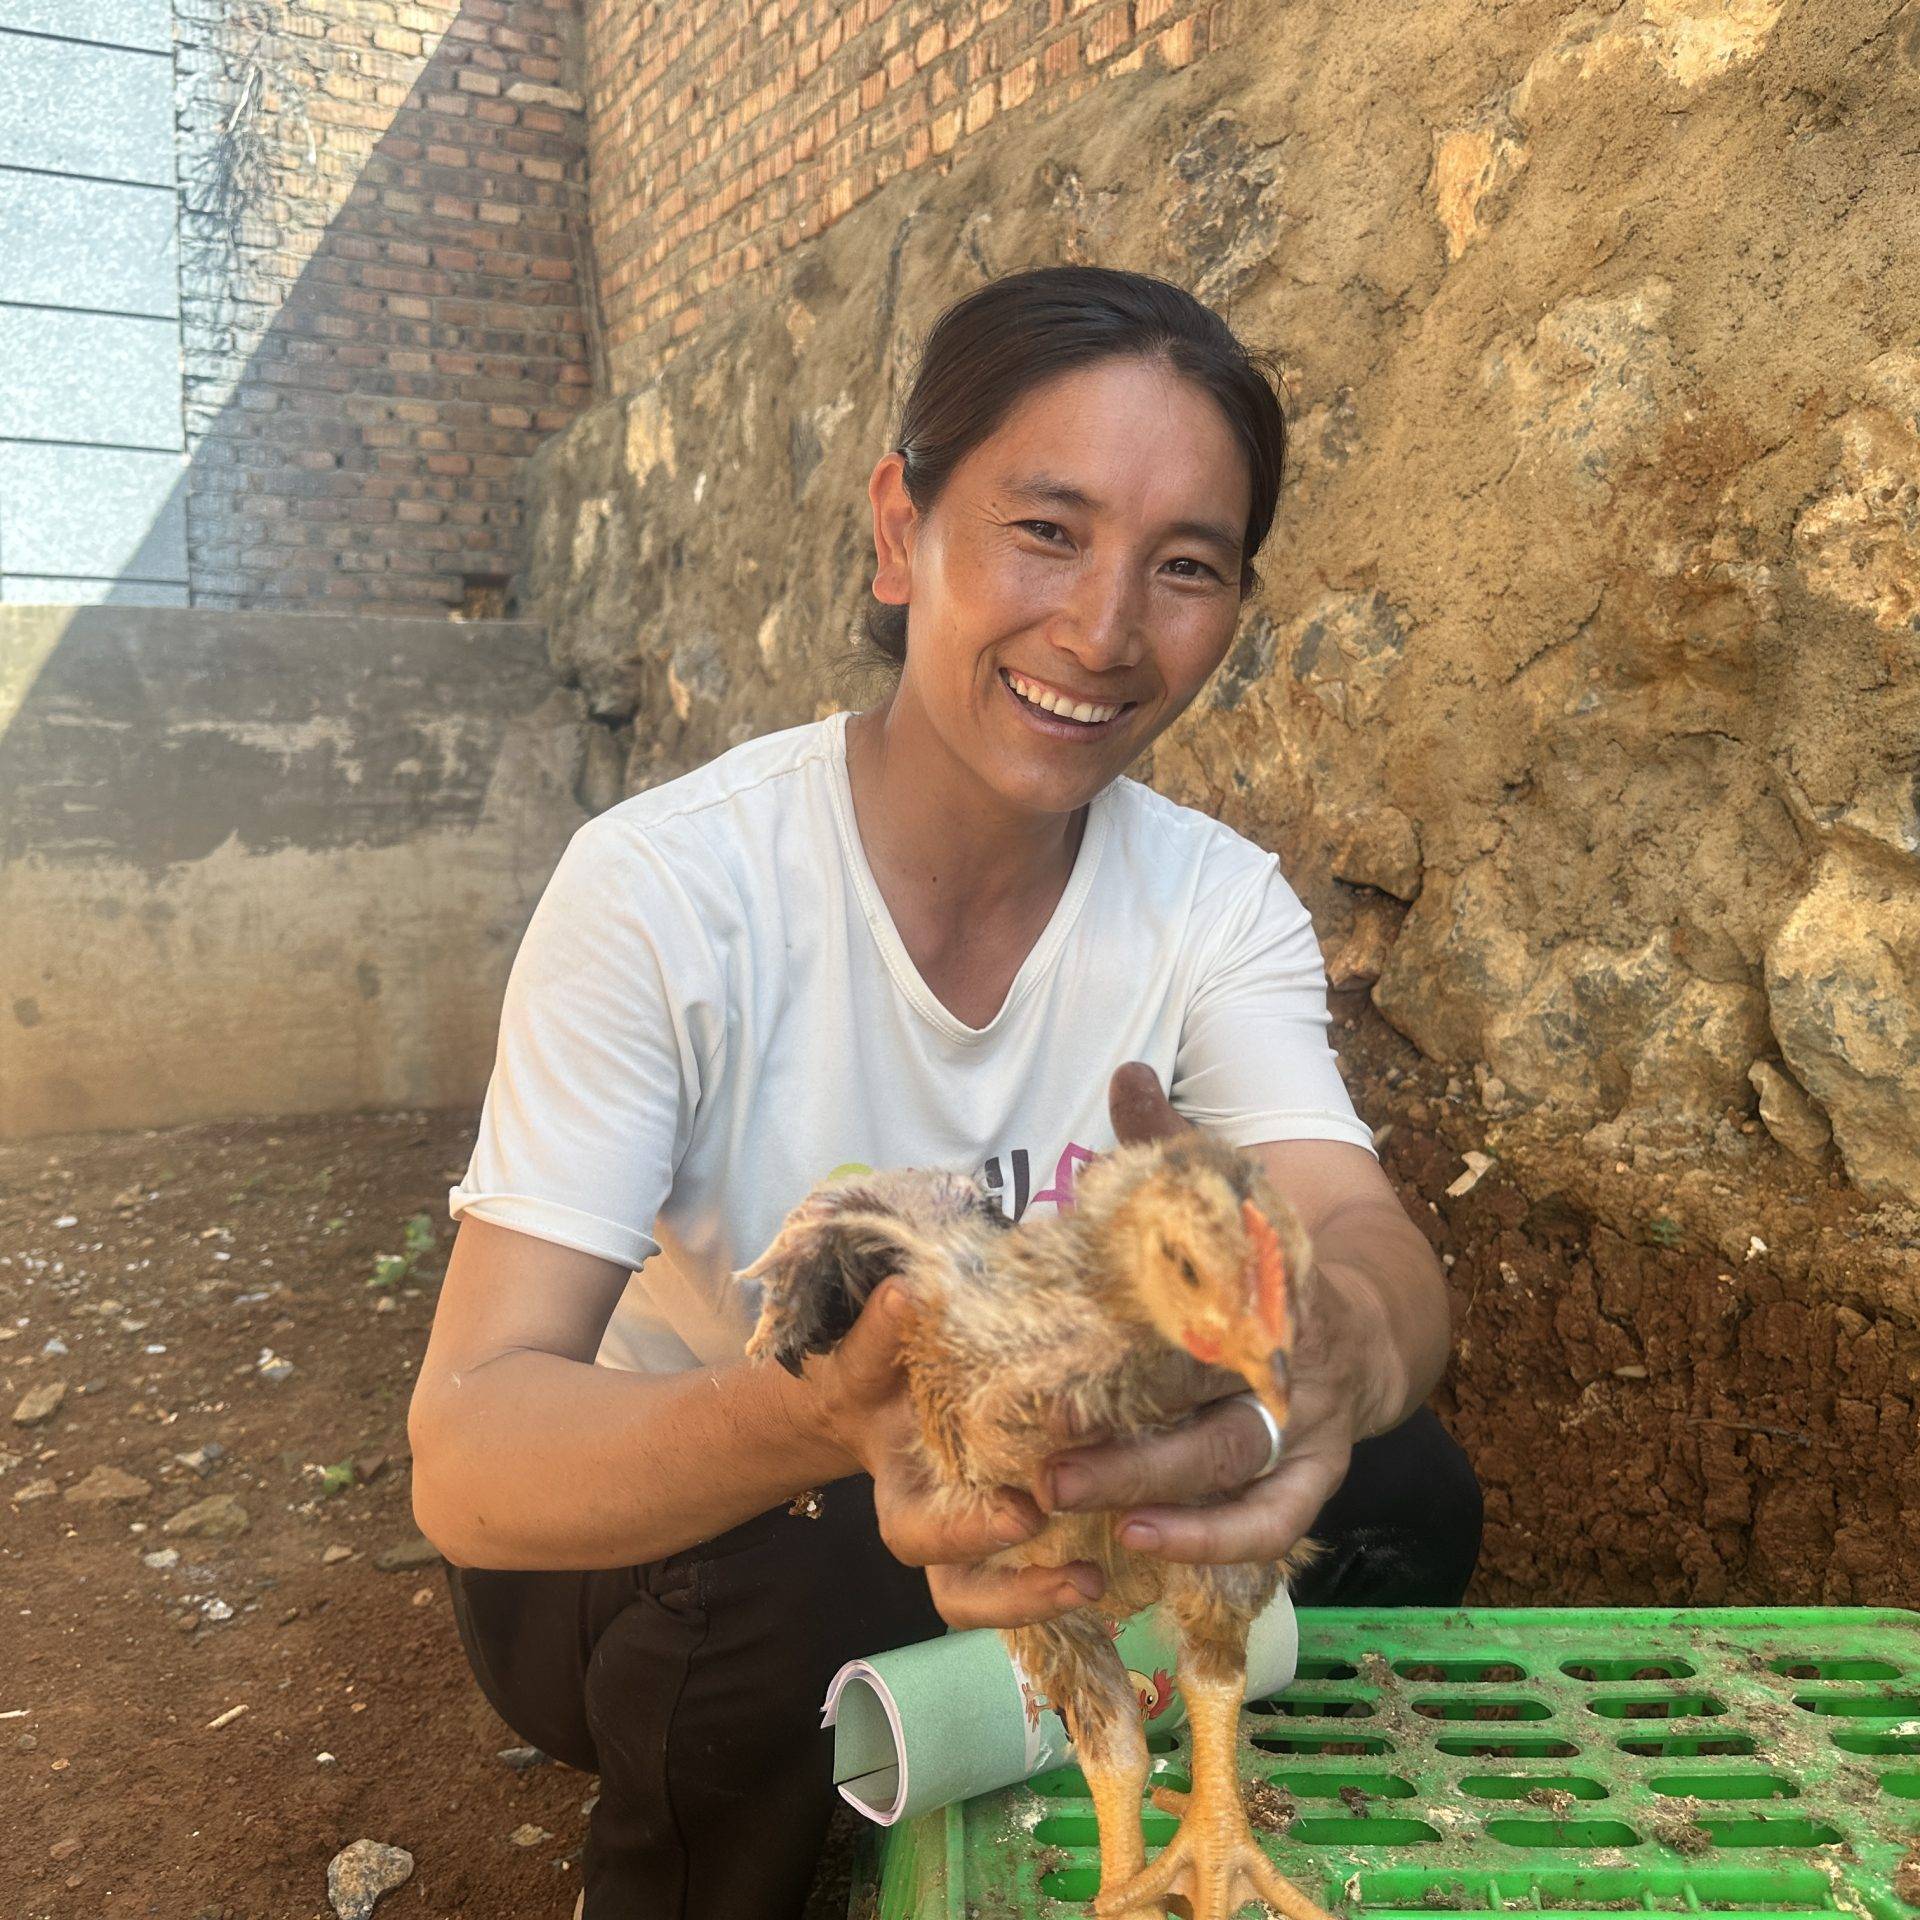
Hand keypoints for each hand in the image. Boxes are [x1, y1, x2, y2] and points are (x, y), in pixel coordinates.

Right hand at [798, 1279, 1102, 1629]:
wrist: (884, 1393)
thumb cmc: (878, 1372)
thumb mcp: (871, 1355)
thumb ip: (881, 1334)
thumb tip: (906, 1291)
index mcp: (901, 1499)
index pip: (919, 1539)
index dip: (970, 1535)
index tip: (1025, 1515)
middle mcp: (938, 1534)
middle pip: (963, 1594)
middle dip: (1020, 1592)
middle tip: (1081, 1577)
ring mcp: (979, 1541)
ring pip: (1002, 1598)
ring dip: (1050, 1598)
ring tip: (1100, 1583)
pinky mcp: (1023, 1526)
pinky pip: (1044, 1565)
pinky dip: (1080, 1567)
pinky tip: (1134, 1553)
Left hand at [1026, 1063, 1382, 1564]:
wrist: (1369, 1319)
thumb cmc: (1265, 1256)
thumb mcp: (1231, 1189)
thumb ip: (1173, 1138)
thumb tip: (1128, 1070)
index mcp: (1266, 1283)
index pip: (1214, 1306)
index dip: (1151, 1327)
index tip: (1073, 1345)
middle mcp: (1291, 1362)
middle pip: (1212, 1411)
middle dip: (1133, 1444)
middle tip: (1047, 1462)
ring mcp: (1308, 1427)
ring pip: (1235, 1473)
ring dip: (1158, 1495)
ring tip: (1073, 1504)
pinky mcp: (1313, 1476)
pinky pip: (1271, 1522)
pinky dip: (1212, 1540)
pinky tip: (1140, 1543)